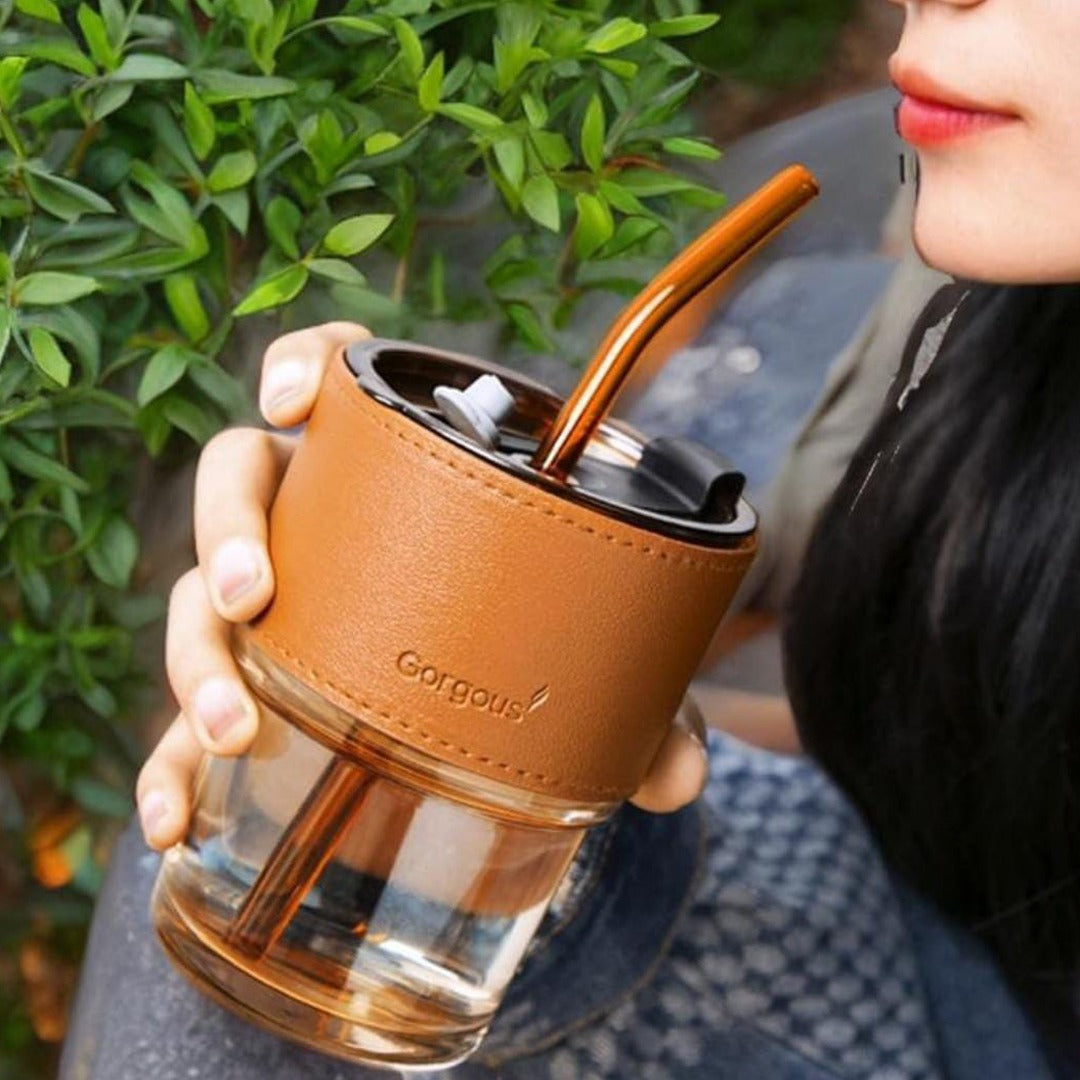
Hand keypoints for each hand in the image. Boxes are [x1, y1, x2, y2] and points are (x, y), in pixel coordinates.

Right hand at [136, 323, 710, 848]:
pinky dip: (168, 769)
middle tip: (251, 596)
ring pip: (195, 602)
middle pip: (238, 487)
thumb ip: (634, 702)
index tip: (296, 398)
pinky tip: (170, 825)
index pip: (338, 382)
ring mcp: (276, 602)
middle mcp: (317, 520)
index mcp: (394, 475)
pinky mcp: (254, 688)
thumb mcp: (585, 658)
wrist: (489, 702)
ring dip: (196, 659)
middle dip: (227, 534)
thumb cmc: (531, 641)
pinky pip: (184, 718)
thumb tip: (676, 777)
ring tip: (232, 728)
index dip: (304, 366)